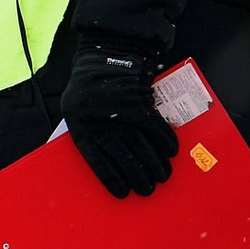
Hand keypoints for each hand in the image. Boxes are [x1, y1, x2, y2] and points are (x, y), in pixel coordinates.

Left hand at [60, 39, 175, 198]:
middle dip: (138, 175)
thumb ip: (90, 132)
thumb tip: (109, 161)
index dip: (110, 178)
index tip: (123, 194)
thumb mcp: (77, 110)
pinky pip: (155, 127)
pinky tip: (172, 153)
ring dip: (155, 163)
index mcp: (80, 126)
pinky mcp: (139, 102)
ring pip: (141, 145)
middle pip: (123, 155)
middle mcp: (100, 121)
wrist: (105, 54)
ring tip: (163, 177)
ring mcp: (120, 112)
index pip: (95, 160)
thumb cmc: (89, 88)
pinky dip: (166, 141)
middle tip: (149, 190)